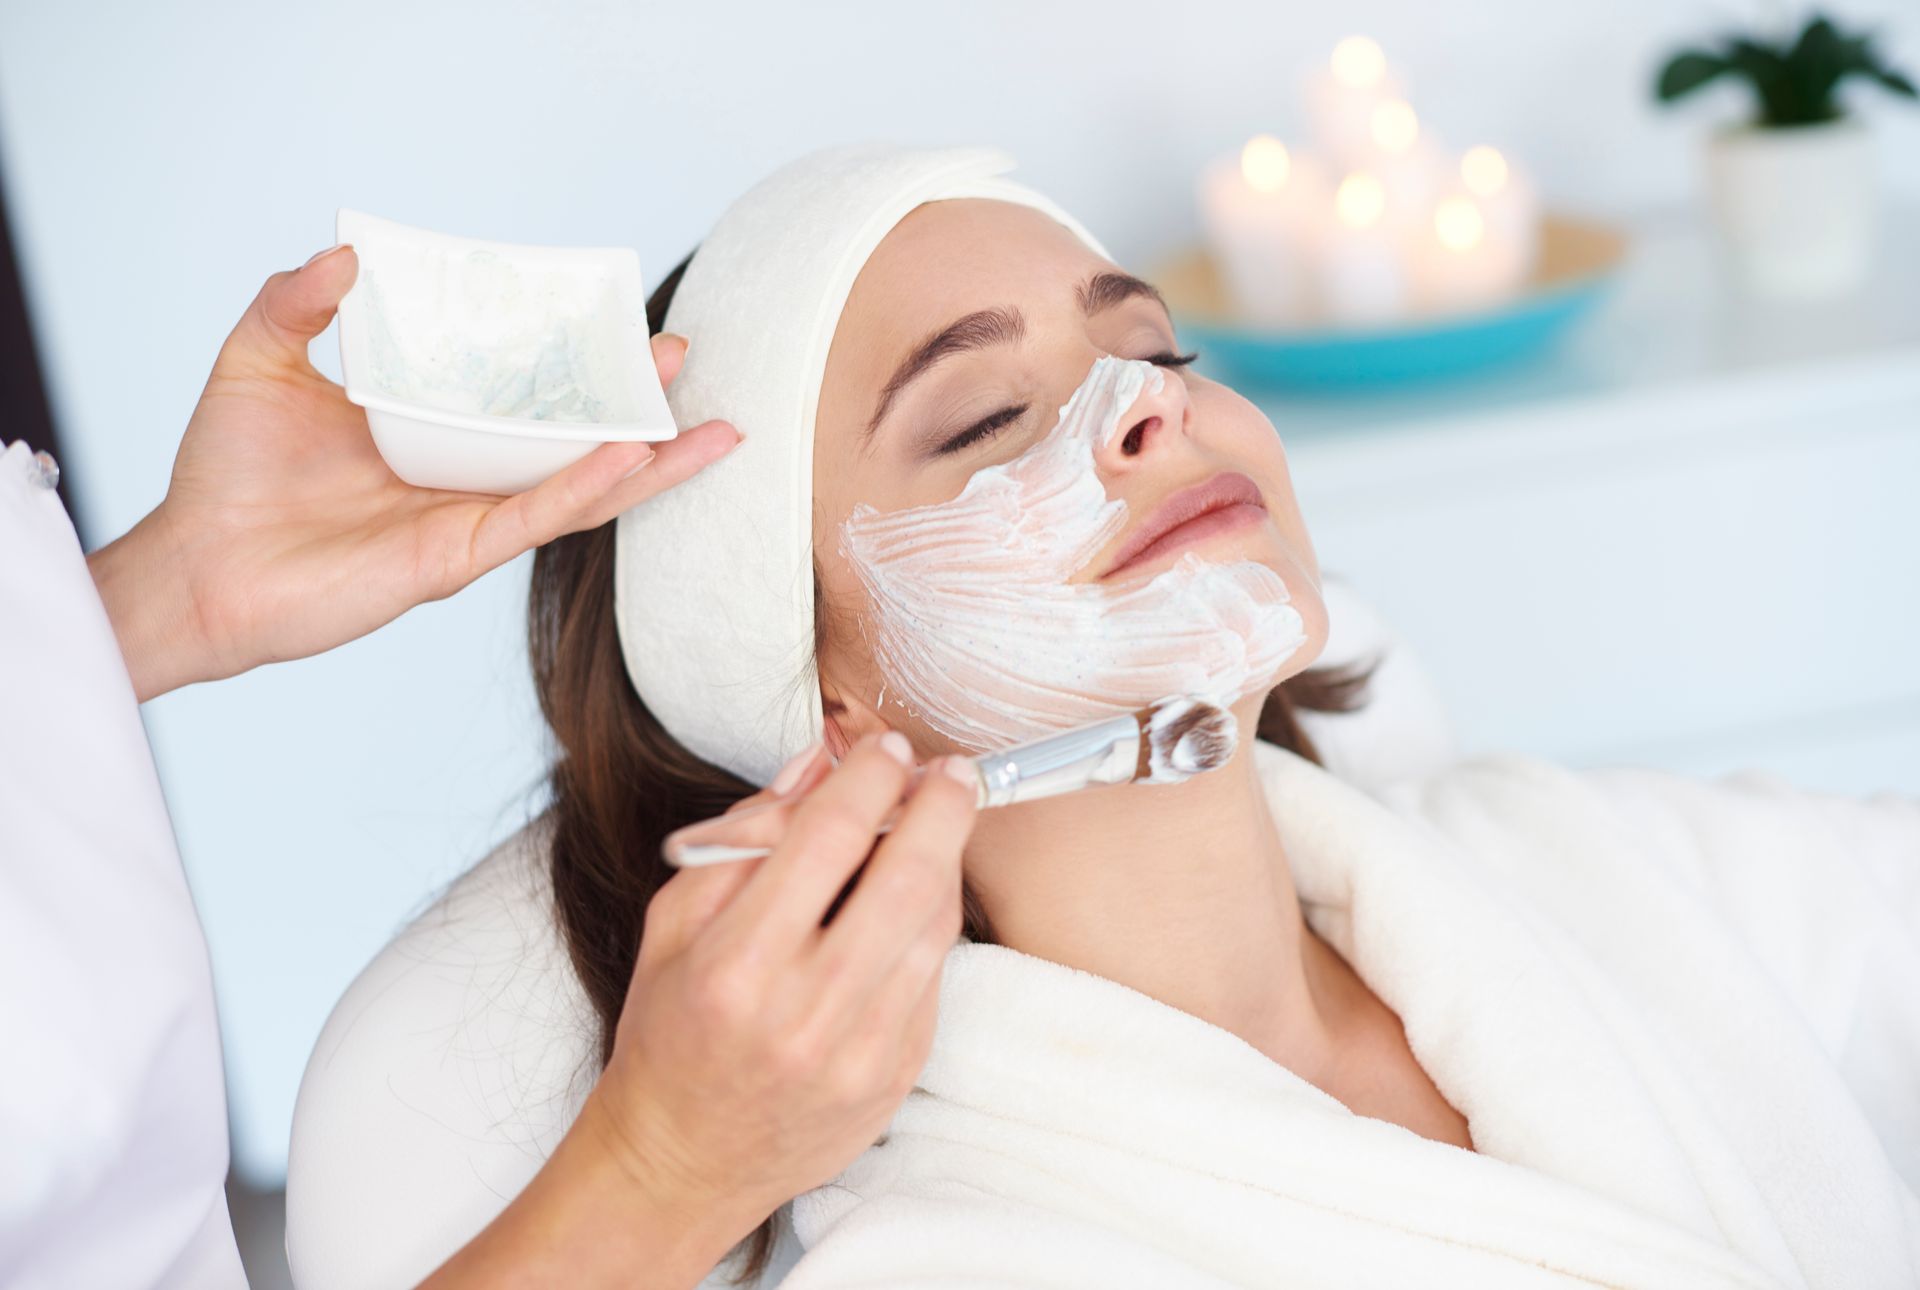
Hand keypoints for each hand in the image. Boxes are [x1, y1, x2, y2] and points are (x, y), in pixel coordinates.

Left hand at [87, 244, 739, 700]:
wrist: (196, 568)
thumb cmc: (225, 477)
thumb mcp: (258, 362)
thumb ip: (297, 304)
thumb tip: (347, 256)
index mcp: (433, 432)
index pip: (518, 393)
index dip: (571, 361)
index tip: (617, 320)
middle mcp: (463, 478)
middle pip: (571, 439)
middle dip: (634, 405)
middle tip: (682, 358)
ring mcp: (468, 520)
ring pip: (580, 488)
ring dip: (647, 459)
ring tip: (711, 428)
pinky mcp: (455, 556)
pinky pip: (537, 517)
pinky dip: (588, 487)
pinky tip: (633, 456)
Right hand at [601, 732, 977, 1228]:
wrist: (681, 1163)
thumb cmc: (670, 1034)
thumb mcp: (674, 923)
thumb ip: (746, 836)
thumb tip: (819, 765)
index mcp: (736, 964)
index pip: (829, 837)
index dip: (870, 777)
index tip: (886, 749)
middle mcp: (805, 1012)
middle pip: (908, 877)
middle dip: (941, 806)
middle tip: (950, 771)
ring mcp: (861, 1052)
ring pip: (935, 925)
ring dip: (946, 860)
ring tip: (937, 824)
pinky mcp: (896, 1076)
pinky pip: (934, 976)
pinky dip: (930, 923)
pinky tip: (914, 898)